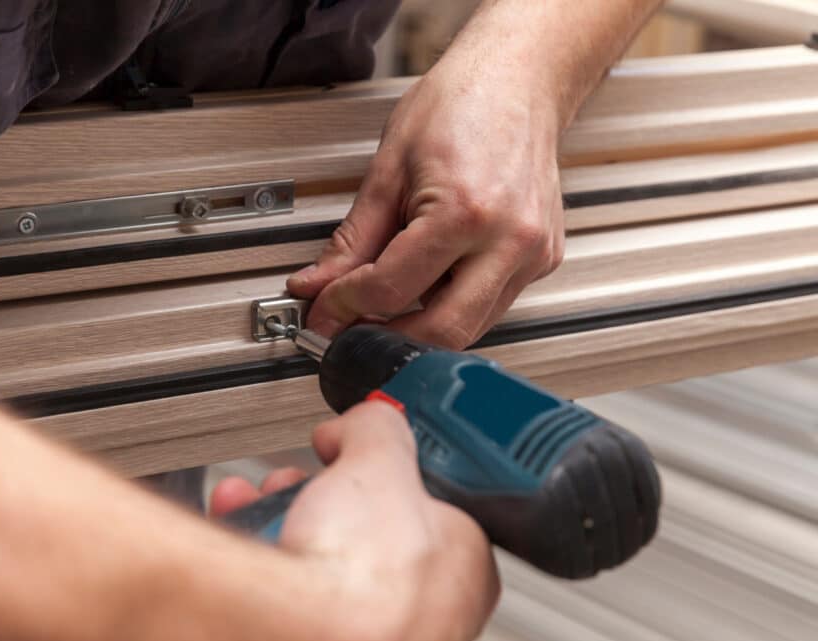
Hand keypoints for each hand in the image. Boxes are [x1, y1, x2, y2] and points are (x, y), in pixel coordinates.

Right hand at [211, 402, 499, 640]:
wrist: (290, 639)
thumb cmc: (358, 575)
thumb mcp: (380, 457)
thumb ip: (379, 428)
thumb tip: (368, 421)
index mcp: (465, 576)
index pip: (435, 510)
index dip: (391, 472)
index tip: (361, 456)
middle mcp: (424, 621)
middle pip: (367, 532)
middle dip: (322, 492)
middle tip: (303, 477)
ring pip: (323, 560)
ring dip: (284, 517)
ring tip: (260, 499)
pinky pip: (289, 592)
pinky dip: (262, 555)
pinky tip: (243, 527)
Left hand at [288, 56, 564, 348]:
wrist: (518, 79)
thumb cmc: (462, 104)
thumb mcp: (389, 168)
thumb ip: (351, 240)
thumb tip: (318, 285)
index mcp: (466, 213)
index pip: (392, 289)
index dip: (346, 308)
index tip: (324, 312)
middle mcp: (510, 240)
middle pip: (441, 331)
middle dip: (388, 339)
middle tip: (351, 329)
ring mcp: (535, 254)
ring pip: (470, 328)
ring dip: (421, 326)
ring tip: (387, 300)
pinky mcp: (544, 259)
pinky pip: (491, 305)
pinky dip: (452, 305)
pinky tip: (432, 279)